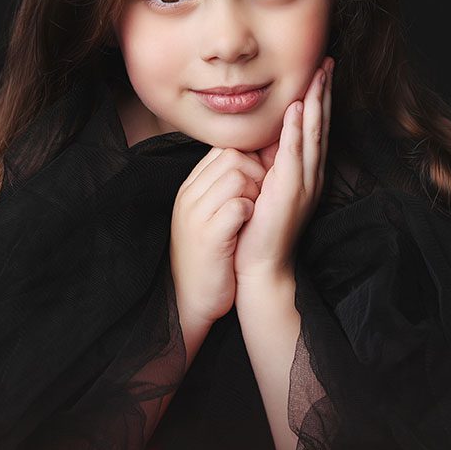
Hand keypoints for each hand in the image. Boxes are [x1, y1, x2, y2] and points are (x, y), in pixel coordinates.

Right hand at [170, 147, 266, 326]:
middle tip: (261, 196)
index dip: (248, 159)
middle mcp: (189, 196)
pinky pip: (238, 206)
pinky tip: (249, 224)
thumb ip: (220, 187)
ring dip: (255, 191)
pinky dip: (251, 211)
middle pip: (231, 156)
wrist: (190, 300)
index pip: (221, 149)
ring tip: (255, 211)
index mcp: (189, 188)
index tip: (259, 179)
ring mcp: (196, 215)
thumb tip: (251, 160)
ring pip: (237, 176)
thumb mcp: (206, 214)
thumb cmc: (208, 255)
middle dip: (256, 171)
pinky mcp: (209, 237)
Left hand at [233, 56, 333, 286]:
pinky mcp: (289, 191)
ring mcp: (303, 182)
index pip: (315, 127)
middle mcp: (311, 174)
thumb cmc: (260, 227)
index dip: (319, 97)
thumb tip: (265, 135)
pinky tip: (298, 109)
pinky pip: (294, 154)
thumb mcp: (267, 186)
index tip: (320, 70)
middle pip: (320, 124)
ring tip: (319, 74)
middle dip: (323, 91)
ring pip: (313, 133)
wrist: (260, 265)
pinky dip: (297, 130)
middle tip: (327, 61)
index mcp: (306, 172)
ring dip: (316, 102)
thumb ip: (270, 161)